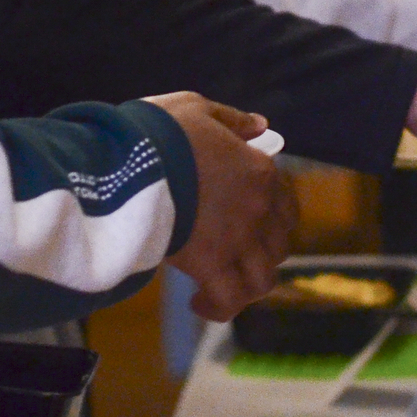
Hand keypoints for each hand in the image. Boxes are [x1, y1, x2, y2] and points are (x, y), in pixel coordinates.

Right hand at [149, 92, 299, 321]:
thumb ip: (232, 121)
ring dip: (247, 284)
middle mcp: (258, 210)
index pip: (285, 203)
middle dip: (262, 253)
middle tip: (235, 254)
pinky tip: (199, 303)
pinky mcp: (210, 266)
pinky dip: (218, 307)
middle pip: (279, 245)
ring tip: (224, 282)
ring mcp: (238, 241)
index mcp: (259, 172)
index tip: (249, 219)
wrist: (130, 162)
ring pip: (263, 278)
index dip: (272, 216)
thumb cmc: (160, 132)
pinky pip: (228, 299)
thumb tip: (260, 126)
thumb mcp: (198, 109)